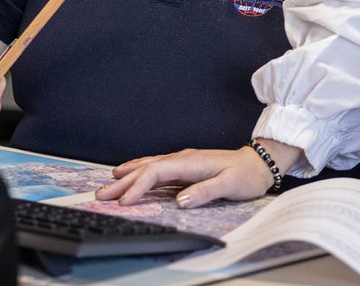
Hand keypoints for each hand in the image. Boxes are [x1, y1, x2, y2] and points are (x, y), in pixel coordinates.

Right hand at [96, 139, 302, 207]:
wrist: (258, 163)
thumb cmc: (245, 175)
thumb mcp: (230, 184)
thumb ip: (205, 191)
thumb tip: (179, 200)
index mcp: (191, 162)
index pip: (157, 172)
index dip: (139, 186)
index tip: (124, 201)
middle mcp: (183, 159)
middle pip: (147, 168)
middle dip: (123, 181)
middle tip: (101, 193)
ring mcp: (183, 161)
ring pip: (149, 166)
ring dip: (128, 175)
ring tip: (108, 183)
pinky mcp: (184, 167)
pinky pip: (156, 167)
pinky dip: (139, 170)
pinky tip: (130, 172)